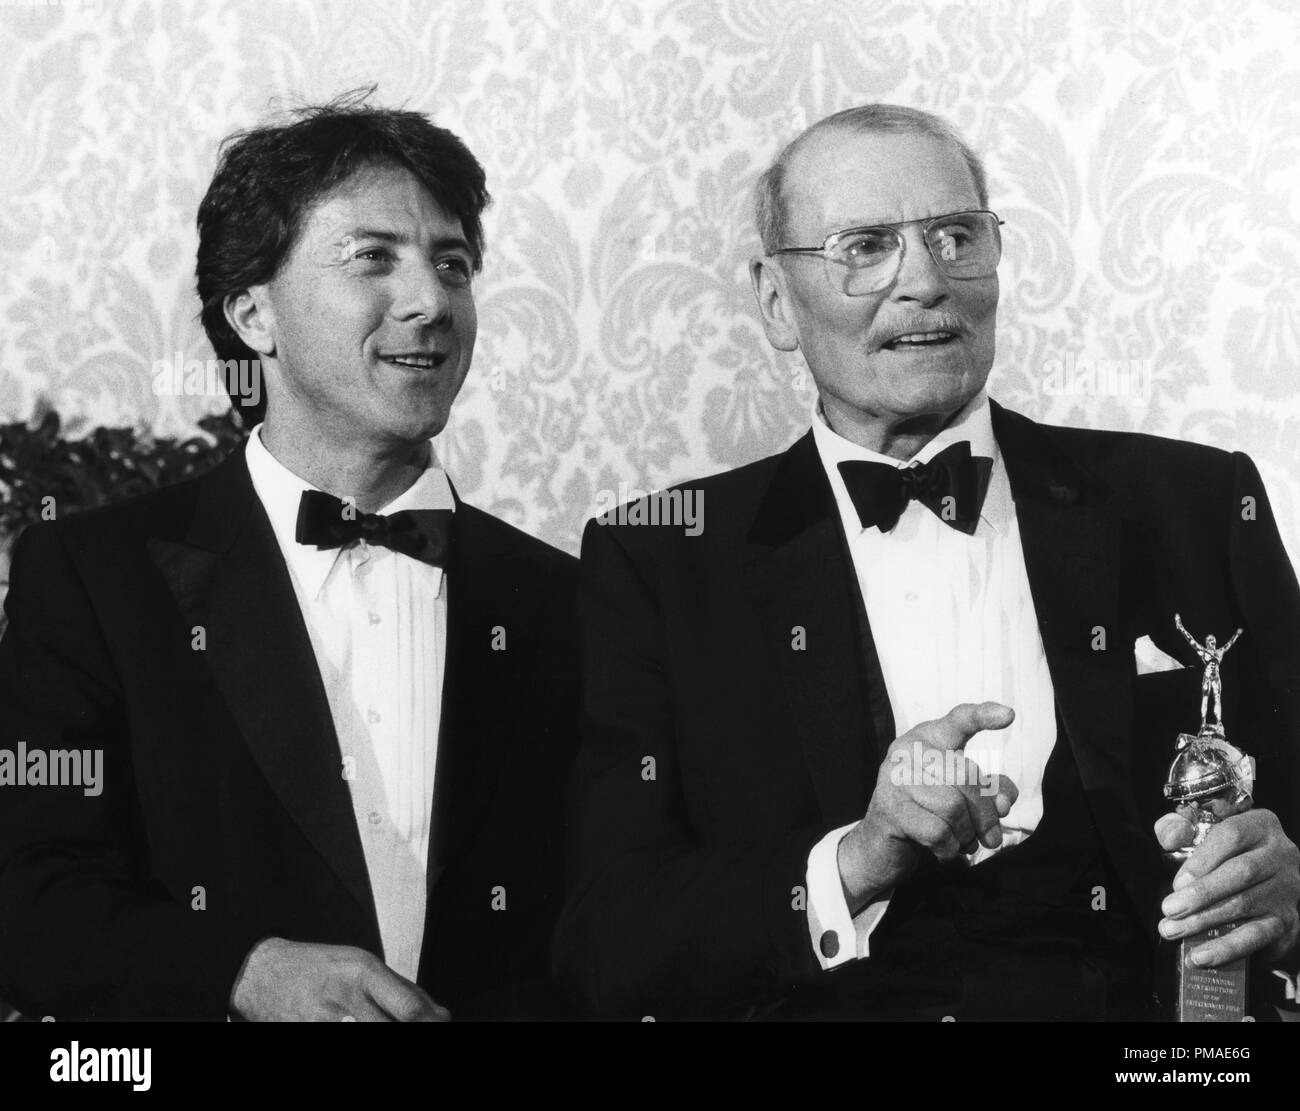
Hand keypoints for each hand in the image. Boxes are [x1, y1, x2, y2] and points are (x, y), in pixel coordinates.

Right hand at [229, 937, 450, 1020]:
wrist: (261, 974)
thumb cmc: (318, 967)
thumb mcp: (361, 963)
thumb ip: (401, 989)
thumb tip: (440, 1014)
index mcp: (362, 973)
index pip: (409, 1008)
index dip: (431, 1023)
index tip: (441, 1025)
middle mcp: (345, 1000)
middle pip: (393, 1029)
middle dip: (412, 1033)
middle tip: (420, 1030)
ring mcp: (325, 1023)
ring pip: (372, 1037)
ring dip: (387, 1035)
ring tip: (385, 1025)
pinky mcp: (308, 1037)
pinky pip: (343, 1046)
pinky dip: (363, 1039)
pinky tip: (365, 1030)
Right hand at [837, 701, 1018, 912]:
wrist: (881, 845)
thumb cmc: (927, 813)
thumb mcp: (962, 796)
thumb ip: (989, 791)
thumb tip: (1002, 803)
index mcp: (928, 738)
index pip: (959, 720)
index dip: (983, 716)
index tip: (1009, 715)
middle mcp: (908, 751)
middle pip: (966, 776)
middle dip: (986, 814)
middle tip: (991, 838)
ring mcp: (894, 778)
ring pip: (954, 807)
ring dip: (967, 835)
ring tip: (963, 843)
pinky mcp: (889, 809)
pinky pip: (938, 832)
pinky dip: (950, 849)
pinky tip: (945, 852)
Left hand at [1156, 809, 1299, 966]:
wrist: (1260, 887)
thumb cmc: (1222, 856)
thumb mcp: (1201, 834)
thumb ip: (1179, 829)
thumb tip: (1168, 836)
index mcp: (1260, 825)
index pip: (1232, 836)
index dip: (1202, 859)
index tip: (1178, 882)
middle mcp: (1281, 854)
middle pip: (1240, 872)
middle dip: (1200, 894)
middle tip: (1169, 910)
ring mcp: (1287, 889)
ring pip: (1245, 904)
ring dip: (1205, 921)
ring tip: (1173, 930)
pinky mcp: (1287, 919)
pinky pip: (1257, 935)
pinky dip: (1226, 947)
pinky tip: (1200, 955)